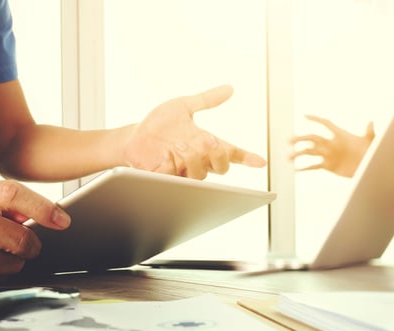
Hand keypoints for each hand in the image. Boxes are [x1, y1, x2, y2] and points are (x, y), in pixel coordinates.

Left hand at [122, 85, 265, 179]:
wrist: (133, 137)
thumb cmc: (158, 125)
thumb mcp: (183, 106)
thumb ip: (206, 100)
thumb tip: (230, 88)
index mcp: (205, 144)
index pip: (231, 153)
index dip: (246, 158)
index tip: (260, 161)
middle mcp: (198, 159)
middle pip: (221, 167)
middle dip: (218, 155)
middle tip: (207, 141)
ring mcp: (183, 171)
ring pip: (200, 175)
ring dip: (192, 159)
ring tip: (178, 145)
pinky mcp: (167, 178)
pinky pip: (176, 178)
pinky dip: (171, 165)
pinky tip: (164, 155)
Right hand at [289, 115, 373, 177]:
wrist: (367, 168)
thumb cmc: (370, 153)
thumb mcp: (370, 142)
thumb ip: (369, 132)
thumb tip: (372, 121)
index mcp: (340, 135)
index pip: (325, 124)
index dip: (316, 119)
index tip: (305, 116)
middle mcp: (331, 144)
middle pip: (312, 138)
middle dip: (301, 139)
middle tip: (290, 141)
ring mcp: (328, 155)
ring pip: (310, 152)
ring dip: (299, 154)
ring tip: (289, 158)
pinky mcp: (327, 166)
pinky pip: (313, 166)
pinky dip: (304, 168)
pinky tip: (296, 170)